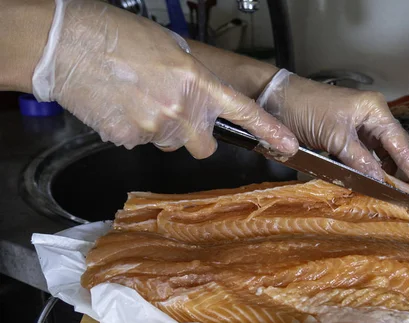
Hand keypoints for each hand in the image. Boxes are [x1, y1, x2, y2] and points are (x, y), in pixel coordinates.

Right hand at [32, 0, 297, 157]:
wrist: (66, 44)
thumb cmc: (116, 36)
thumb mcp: (170, 49)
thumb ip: (192, 78)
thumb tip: (196, 95)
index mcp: (197, 82)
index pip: (242, 112)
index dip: (269, 131)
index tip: (288, 145)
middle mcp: (181, 110)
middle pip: (204, 147)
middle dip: (195, 136)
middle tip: (177, 115)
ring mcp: (155, 127)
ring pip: (170, 144)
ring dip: (161, 131)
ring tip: (138, 100)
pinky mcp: (128, 139)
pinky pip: (140, 143)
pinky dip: (133, 130)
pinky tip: (120, 107)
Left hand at [257, 70, 408, 194]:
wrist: (277, 99)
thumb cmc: (305, 108)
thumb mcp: (334, 136)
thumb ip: (359, 160)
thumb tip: (381, 181)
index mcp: (374, 110)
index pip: (400, 144)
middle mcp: (372, 117)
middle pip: (398, 148)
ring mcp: (360, 127)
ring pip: (384, 154)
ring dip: (393, 172)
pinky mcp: (347, 136)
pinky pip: (367, 156)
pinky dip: (374, 169)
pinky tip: (382, 182)